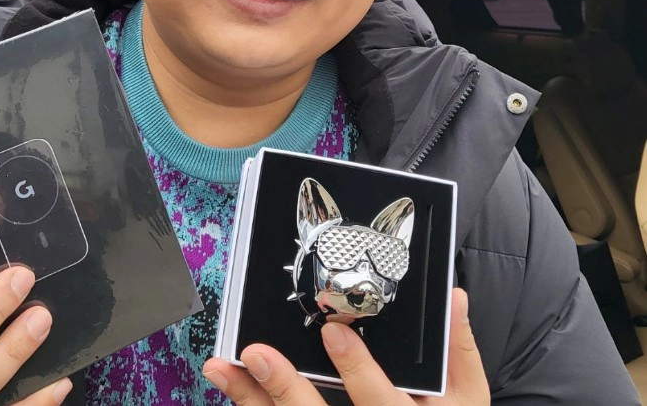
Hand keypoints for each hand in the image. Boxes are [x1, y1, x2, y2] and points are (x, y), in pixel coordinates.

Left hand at [202, 288, 487, 404]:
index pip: (381, 403)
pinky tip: (231, 386)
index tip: (333, 332)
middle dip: (286, 390)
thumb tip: (454, 296)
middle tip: (257, 353)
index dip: (357, 371)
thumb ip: (460, 351)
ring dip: (251, 400)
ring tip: (222, 368)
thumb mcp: (467, 403)